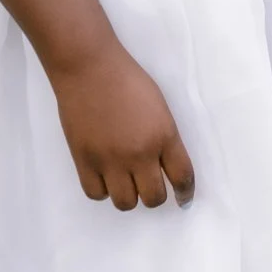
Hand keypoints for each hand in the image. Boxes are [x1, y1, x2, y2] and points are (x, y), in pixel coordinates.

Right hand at [49, 47, 194, 210]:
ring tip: (125, 179)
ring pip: (125, 203)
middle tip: (149, 183)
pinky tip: (105, 176)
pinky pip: (96, 194)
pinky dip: (102, 190)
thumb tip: (165, 165)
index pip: (182, 177)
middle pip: (154, 198)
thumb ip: (164, 138)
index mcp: (164, 136)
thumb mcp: (160, 107)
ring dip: (129, 194)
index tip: (183, 199)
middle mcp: (140, 153)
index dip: (186, 193)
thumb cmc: (127, 80)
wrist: (90, 68)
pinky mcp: (84, 161)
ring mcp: (110, 160)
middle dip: (155, 194)